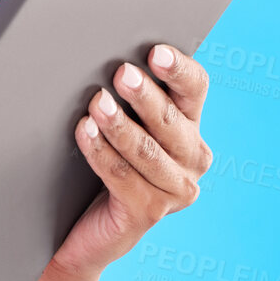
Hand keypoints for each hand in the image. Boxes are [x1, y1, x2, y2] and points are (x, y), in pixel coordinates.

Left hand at [49, 43, 213, 280]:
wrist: (85, 228)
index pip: (195, 90)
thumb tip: (107, 55)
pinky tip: (84, 132)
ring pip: (147, 150)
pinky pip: (122, 176)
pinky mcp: (149, 213)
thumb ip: (125, 96)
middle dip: (144, 95)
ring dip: (119, 125)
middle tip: (120, 73)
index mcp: (190, 127)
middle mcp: (192, 160)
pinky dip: (100, 152)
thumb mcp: (121, 125)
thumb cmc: (101, 162)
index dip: (178, 70)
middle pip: (170, 120)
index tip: (156, 52)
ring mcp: (175, 191)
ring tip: (96, 103)